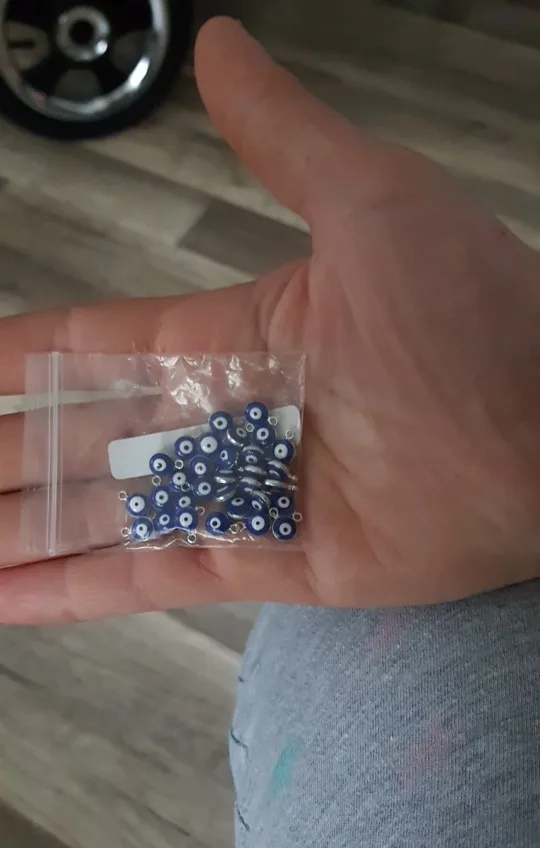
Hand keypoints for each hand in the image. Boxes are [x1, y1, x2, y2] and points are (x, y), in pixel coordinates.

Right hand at [1, 18, 538, 621]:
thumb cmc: (476, 316)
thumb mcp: (370, 202)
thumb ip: (280, 138)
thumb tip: (220, 46)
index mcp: (239, 333)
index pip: (98, 344)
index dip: (22, 357)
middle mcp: (231, 416)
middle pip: (83, 436)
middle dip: (9, 452)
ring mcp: (244, 494)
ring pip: (101, 513)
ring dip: (21, 525)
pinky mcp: (269, 561)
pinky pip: (149, 576)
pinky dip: (73, 589)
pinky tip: (5, 595)